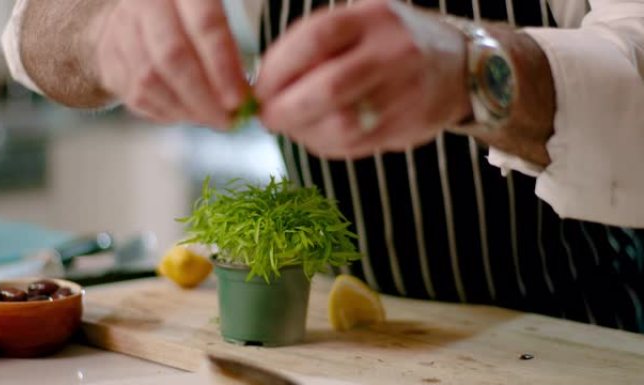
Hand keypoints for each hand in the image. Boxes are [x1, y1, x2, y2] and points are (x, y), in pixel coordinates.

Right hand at [90, 0, 248, 126]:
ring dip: (186, 110)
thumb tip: (245, 96)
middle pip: (173, 57)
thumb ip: (229, 50)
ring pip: (151, 80)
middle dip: (204, 98)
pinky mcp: (108, 61)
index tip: (240, 99)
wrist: (133, 17)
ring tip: (210, 120)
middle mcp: (144, 5)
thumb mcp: (212, 18)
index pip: (205, 26)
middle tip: (226, 120)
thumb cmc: (187, 21)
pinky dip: (167, 113)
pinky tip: (187, 115)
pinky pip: (137, 96)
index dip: (223, 67)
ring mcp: (121, 32)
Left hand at [255, 0, 471, 158]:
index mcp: (372, 17)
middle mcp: (393, 51)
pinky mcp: (410, 125)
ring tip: (293, 127)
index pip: (315, 38)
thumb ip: (315, 48)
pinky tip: (318, 136)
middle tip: (268, 117)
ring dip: (304, 133)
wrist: (458, 66)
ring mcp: (405, 91)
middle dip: (286, 109)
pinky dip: (326, 146)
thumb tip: (260, 86)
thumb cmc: (389, 45)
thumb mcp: (359, 25)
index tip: (257, 88)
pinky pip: (357, 145)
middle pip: (328, 87)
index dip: (277, 68)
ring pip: (342, 124)